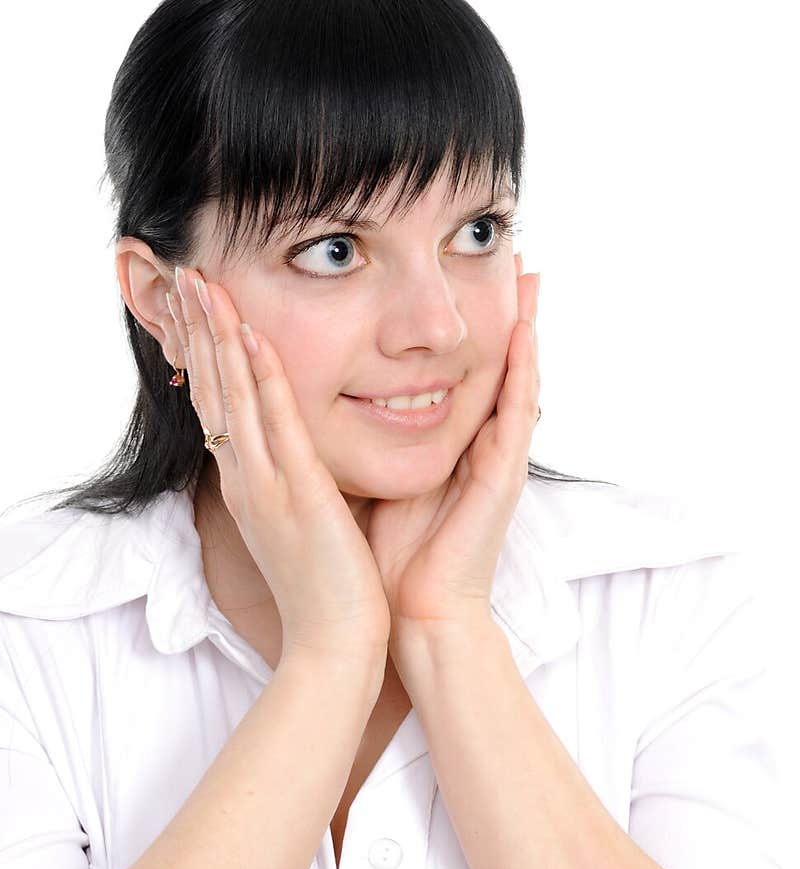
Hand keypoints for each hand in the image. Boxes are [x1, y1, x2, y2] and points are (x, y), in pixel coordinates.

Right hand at [166, 267, 391, 667]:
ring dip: (216, 336)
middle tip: (184, 276)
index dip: (204, 354)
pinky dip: (260, 376)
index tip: (195, 308)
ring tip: (202, 285)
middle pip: (212, 391)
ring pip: (233, 396)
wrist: (334, 645)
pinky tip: (250, 335)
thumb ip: (290, 485)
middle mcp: (245, 479)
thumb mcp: (297, 526)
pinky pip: (274, 423)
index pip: (217, 406)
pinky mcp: (296, 494)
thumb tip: (292, 456)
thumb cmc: (325, 590)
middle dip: (197, 331)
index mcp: (248, 485)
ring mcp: (265, 486)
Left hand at [365, 263, 539, 639]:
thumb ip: (372, 445)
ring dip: (527, 326)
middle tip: (517, 251)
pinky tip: (526, 332)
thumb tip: (335, 407)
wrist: (411, 616)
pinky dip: (523, 371)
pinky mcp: (503, 478)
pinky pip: (517, 414)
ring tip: (532, 274)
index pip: (464, 372)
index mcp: (451, 446)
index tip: (462, 274)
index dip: (467, 326)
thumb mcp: (379, 480)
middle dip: (508, 311)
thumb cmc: (390, 558)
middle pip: (498, 364)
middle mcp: (481, 446)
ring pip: (517, 378)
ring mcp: (497, 460)